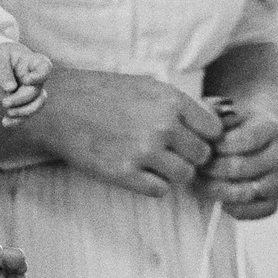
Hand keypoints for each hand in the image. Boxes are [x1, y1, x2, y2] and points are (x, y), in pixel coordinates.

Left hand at [0, 42, 53, 120]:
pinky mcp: (22, 103)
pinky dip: (16, 120)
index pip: (45, 67)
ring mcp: (30, 90)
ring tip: (8, 113)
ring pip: (37, 104)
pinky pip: (25, 114)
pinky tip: (5, 122)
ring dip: (24, 112)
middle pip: (36, 91)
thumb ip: (2, 72)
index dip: (40, 76)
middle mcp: (34, 77)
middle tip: (4, 103)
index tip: (27, 80)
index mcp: (30, 61)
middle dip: (21, 99)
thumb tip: (11, 88)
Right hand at [19, 68, 221, 196]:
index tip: (192, 138)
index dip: (205, 137)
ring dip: (173, 173)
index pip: (214, 130)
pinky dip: (153, 184)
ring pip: (184, 176)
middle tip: (170, 152)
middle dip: (190, 156)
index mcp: (171, 100)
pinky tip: (139, 171)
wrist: (61, 107)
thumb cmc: (105, 94)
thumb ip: (179, 106)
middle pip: (202, 155)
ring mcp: (144, 150)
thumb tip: (215, 125)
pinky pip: (160, 190)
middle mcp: (162, 125)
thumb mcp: (148, 86)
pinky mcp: (125, 173)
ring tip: (153, 161)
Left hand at [195, 104, 277, 220]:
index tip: (205, 146)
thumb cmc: (226, 127)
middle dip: (214, 168)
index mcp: (270, 127)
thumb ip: (212, 115)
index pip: (249, 138)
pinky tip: (219, 199)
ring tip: (202, 182)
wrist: (244, 142)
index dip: (222, 145)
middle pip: (244, 167)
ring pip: (249, 191)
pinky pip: (255, 211)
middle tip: (197, 167)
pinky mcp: (274, 201)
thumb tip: (207, 130)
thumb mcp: (221, 112)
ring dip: (219, 190)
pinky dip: (234, 208)